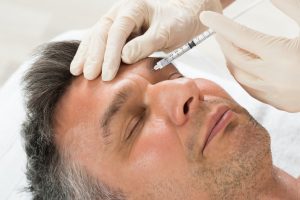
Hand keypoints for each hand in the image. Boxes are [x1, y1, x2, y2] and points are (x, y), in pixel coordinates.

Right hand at [70, 0, 222, 80]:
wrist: (179, 18)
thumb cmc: (175, 23)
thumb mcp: (164, 33)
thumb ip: (145, 44)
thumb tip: (124, 57)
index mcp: (132, 8)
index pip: (117, 31)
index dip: (110, 53)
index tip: (108, 74)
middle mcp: (119, 12)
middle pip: (101, 33)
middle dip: (95, 56)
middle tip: (90, 77)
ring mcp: (114, 21)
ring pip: (95, 36)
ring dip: (86, 55)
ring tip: (78, 72)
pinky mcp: (114, 32)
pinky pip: (99, 42)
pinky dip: (90, 54)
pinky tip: (82, 65)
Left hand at [200, 0, 299, 111]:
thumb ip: (287, 5)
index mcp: (284, 55)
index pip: (241, 36)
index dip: (221, 24)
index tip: (207, 16)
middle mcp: (276, 78)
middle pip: (236, 56)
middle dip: (224, 40)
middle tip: (219, 27)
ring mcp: (277, 94)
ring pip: (239, 75)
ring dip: (231, 57)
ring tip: (229, 43)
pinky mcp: (281, 104)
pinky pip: (250, 88)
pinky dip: (242, 73)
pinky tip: (243, 63)